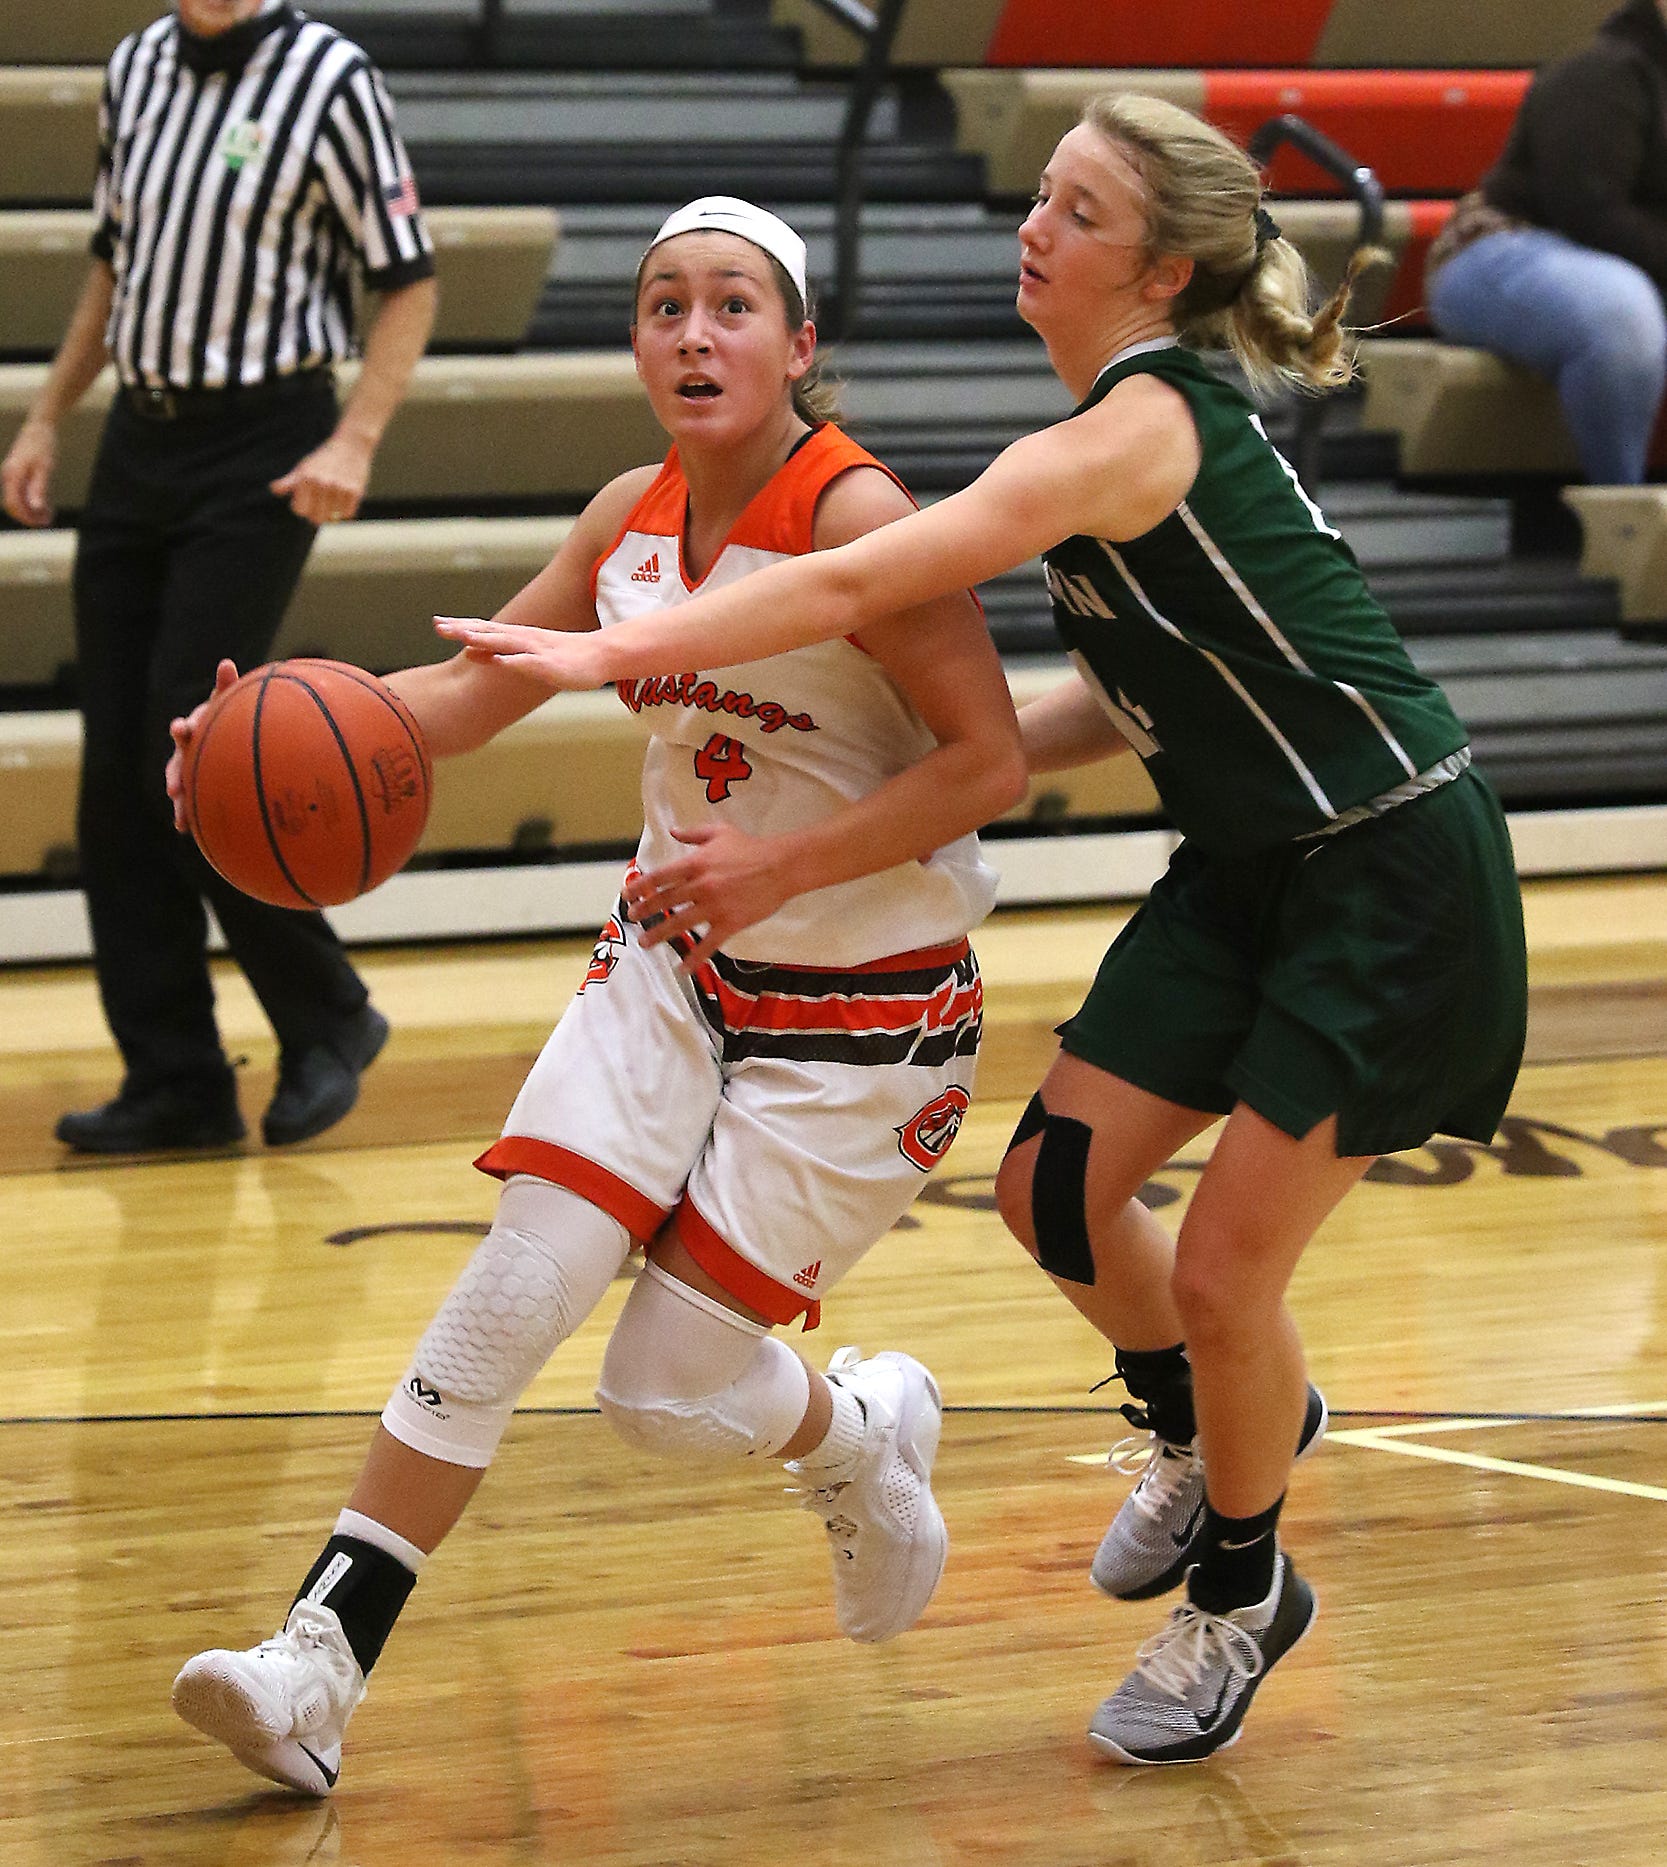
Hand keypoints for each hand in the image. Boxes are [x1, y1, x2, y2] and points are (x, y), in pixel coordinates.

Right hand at [1, 416, 57, 526]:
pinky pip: (21, 493)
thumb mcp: (45, 469)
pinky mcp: (18, 473)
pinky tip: (46, 505)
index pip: (13, 504)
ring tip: (49, 514)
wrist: (40, 427)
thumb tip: (36, 508)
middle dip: (29, 516)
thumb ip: (39, 489)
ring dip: (31, 510)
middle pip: (13, 504)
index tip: (44, 522)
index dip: (27, 517)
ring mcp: (12, 475)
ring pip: (17, 500)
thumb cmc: (44, 446)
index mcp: (12, 475)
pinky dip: (32, 501)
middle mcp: (8, 476)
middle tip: (49, 519)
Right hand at [166, 658, 240, 830]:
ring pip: (180, 784)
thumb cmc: (228, 717)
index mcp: (196, 727)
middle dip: (175, 774)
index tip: (181, 730)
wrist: (227, 740)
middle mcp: (186, 749)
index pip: (188, 726)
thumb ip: (225, 687)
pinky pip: (188, 802)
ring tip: (178, 812)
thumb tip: (225, 662)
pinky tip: (183, 829)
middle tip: (174, 787)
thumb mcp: (228, 703)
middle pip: (178, 761)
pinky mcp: (193, 786)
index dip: (184, 728)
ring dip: (178, 798)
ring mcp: (187, 768)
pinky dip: (185, 814)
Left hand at [271, 429, 372, 523]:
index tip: (308, 501)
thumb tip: (274, 489)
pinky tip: (344, 498)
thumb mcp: (304, 468)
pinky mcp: (354, 492)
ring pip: (333, 518)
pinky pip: (347, 514)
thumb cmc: (324, 459)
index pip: (300, 510)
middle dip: (317, 514)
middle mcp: (322, 483)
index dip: (304, 508)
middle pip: (316, 518)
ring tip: (334, 499)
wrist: (351, 446)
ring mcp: (339, 488)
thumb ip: (289, 482)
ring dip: (332, 513)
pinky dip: (345, 510)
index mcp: (306, 478)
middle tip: (322, 504)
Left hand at [434, 616, 610, 690]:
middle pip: (490, 632)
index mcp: (518, 636)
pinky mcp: (552, 664)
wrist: (602, 655)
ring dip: (484, 639)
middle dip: (464, 629)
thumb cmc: (563, 658)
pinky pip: (530, 663)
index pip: (484, 628)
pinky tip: (499, 661)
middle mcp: (525, 639)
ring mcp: (538, 650)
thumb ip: (497, 654)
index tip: (438, 623)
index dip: (461, 625)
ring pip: (507, 643)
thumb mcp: (526, 657)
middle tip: (439, 626)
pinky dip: (513, 661)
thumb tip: (470, 653)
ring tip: (462, 637)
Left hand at [624, 823, 795, 967]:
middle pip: (665, 901)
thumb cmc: (750, 848)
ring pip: (680, 923)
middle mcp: (700, 886)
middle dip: (645, 911)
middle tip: (633, 918)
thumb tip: (672, 830)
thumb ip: (693, 834)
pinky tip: (682, 967)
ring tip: (645, 942)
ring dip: (659, 934)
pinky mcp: (729, 923)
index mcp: (695, 863)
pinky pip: (708, 944)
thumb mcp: (719, 832)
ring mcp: (714, 907)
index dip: (640, 887)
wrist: (780, 867)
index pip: (659, 877)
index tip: (628, 894)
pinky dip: (694, 958)